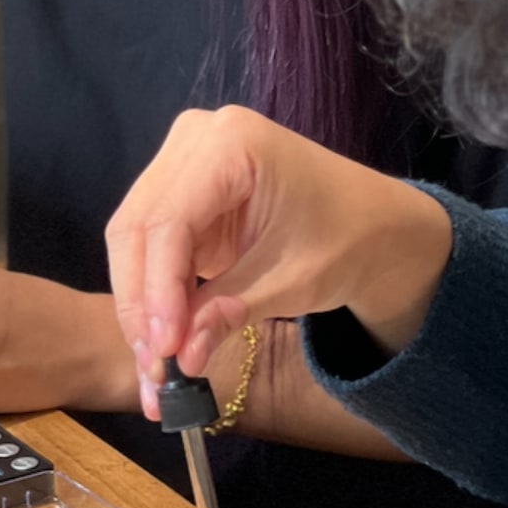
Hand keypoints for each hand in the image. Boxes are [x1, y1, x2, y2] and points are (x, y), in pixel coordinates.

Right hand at [104, 106, 452, 417]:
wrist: (374, 223)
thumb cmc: (346, 238)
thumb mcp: (293, 279)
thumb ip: (229, 310)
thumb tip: (180, 357)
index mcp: (232, 143)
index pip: (170, 220)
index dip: (158, 288)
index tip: (164, 349)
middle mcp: (196, 139)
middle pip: (138, 225)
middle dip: (141, 302)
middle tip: (153, 368)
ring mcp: (183, 160)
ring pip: (133, 238)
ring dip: (140, 305)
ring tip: (155, 368)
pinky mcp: (180, 191)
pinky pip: (149, 245)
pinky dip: (152, 294)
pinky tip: (160, 342)